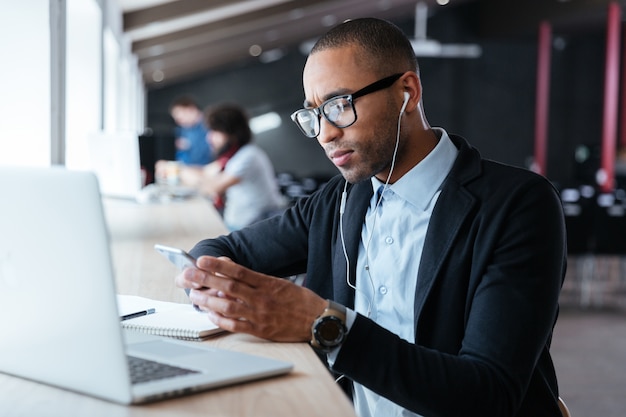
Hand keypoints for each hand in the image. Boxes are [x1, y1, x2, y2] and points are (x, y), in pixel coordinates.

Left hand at [175, 256, 326, 341]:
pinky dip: (220, 319)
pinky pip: (235, 325)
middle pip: (228, 287)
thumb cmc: (299, 300)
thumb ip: (257, 279)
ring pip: (228, 306)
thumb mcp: (280, 283)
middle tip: (188, 275)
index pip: (238, 271)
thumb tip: (232, 272)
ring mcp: (260, 315)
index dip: (218, 265)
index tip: (202, 260)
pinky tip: (210, 313)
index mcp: (268, 283)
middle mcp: (262, 298)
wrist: (318, 320)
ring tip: (193, 295)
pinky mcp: (260, 330)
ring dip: (207, 300)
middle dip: (205, 280)